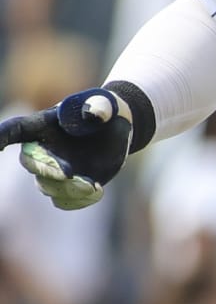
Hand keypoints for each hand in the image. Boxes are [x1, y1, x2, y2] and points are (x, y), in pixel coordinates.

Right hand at [0, 87, 131, 209]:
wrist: (115, 129)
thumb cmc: (102, 109)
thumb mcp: (104, 103)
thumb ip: (99, 106)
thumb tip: (94, 114)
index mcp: (41, 125)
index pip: (14, 129)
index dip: (1, 137)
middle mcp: (41, 149)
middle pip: (31, 162)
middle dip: (48, 169)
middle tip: (69, 173)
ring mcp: (53, 169)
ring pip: (48, 186)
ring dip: (67, 188)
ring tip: (92, 185)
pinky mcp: (68, 185)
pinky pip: (63, 200)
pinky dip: (77, 200)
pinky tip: (97, 192)